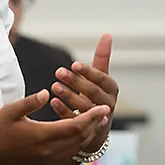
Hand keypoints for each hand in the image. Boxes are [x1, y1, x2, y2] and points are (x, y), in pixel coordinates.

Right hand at [0, 90, 109, 164]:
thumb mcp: (10, 111)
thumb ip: (30, 102)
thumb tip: (46, 93)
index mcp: (42, 136)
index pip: (75, 126)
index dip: (91, 117)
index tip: (103, 108)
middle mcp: (49, 151)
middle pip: (80, 138)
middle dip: (94, 125)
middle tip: (105, 113)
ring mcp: (48, 160)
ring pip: (76, 148)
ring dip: (88, 135)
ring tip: (97, 123)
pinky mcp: (45, 164)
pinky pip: (68, 154)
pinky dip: (78, 144)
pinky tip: (80, 136)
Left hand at [50, 33, 118, 151]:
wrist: (98, 128)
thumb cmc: (97, 95)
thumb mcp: (101, 77)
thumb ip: (102, 58)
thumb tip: (107, 34)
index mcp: (112, 89)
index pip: (102, 78)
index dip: (88, 72)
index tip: (74, 64)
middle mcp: (108, 104)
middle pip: (92, 92)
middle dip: (76, 82)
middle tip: (59, 72)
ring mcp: (98, 119)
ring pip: (84, 107)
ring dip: (68, 96)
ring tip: (54, 86)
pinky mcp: (87, 130)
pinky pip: (74, 120)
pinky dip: (63, 111)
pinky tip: (53, 101)